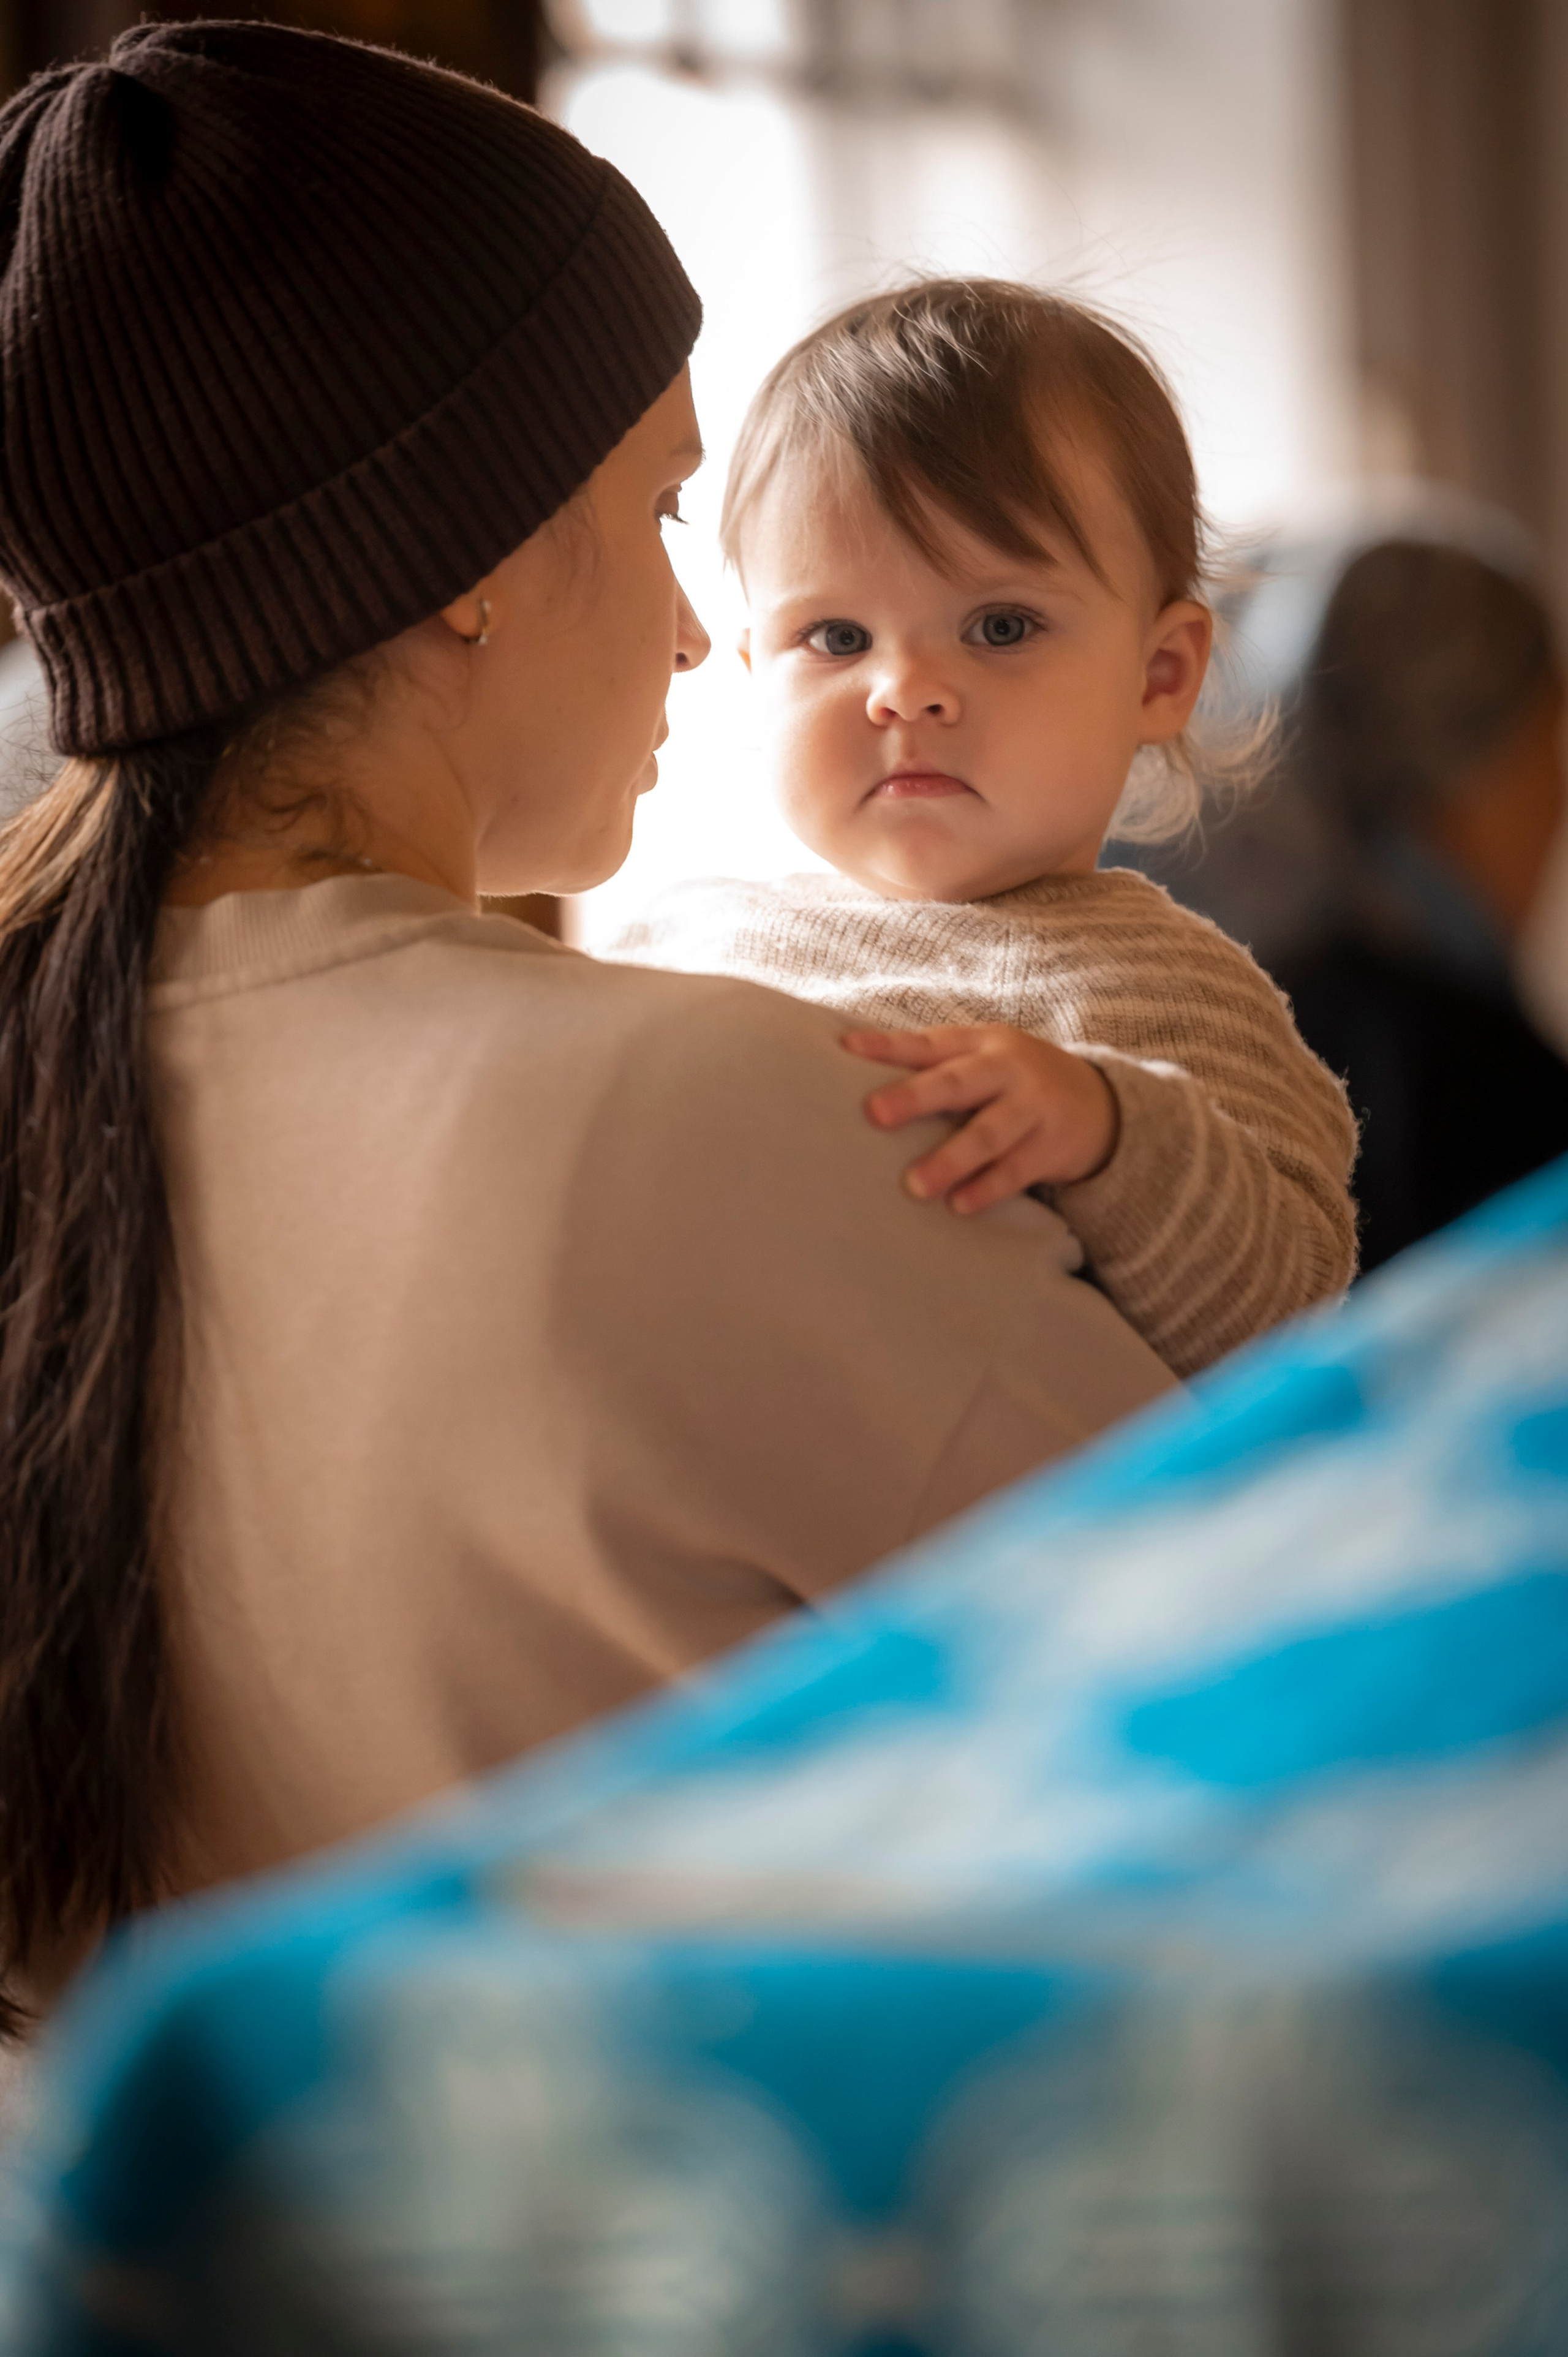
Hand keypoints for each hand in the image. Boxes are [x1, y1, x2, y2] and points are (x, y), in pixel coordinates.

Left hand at [842, 1022, 1118, 1212]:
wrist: (1101, 1105)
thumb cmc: (1016, 1083)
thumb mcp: (985, 1060)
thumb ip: (934, 1066)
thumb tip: (856, 1072)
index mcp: (983, 1044)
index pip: (930, 1044)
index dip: (889, 1047)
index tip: (846, 1051)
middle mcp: (1009, 1069)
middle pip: (959, 1083)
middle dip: (916, 1097)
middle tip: (875, 1114)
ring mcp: (1035, 1107)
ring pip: (989, 1133)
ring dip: (951, 1159)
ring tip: (915, 1185)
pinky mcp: (1053, 1146)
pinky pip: (1017, 1169)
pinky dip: (988, 1188)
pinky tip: (960, 1205)